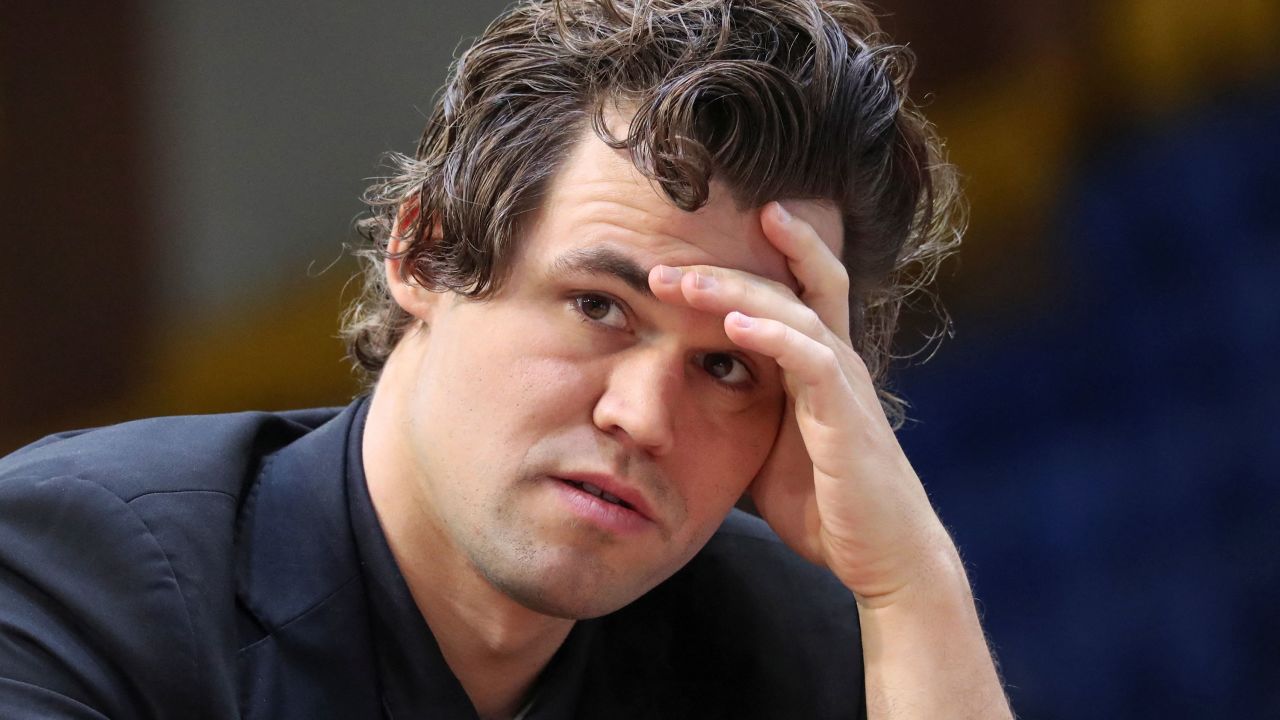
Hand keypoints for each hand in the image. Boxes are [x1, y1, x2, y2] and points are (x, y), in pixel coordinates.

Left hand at [649, 201, 954, 603]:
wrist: (881, 557)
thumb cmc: (825, 505)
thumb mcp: (765, 449)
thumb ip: (737, 415)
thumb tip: (675, 409)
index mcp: (818, 365)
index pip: (794, 289)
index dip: (751, 261)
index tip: (686, 250)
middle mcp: (836, 362)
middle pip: (794, 284)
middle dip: (729, 267)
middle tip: (663, 261)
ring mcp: (845, 386)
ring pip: (796, 312)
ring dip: (738, 292)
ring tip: (686, 281)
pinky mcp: (847, 417)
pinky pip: (812, 360)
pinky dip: (774, 336)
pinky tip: (735, 325)